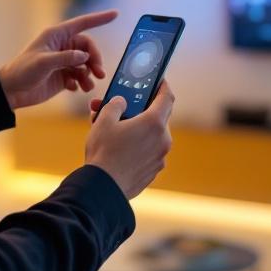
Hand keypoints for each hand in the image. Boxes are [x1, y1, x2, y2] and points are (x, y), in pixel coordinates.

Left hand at [0, 9, 118, 110]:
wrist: (11, 91)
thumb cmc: (23, 71)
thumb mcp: (43, 63)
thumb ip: (65, 58)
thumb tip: (85, 57)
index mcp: (56, 36)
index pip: (82, 24)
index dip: (99, 19)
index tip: (115, 14)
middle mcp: (61, 46)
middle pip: (87, 49)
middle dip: (95, 60)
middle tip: (99, 73)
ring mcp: (63, 62)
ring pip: (85, 64)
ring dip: (89, 74)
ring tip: (88, 86)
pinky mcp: (62, 76)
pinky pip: (79, 77)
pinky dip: (80, 83)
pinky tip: (74, 89)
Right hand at [84, 80, 174, 198]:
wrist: (103, 188)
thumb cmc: (104, 152)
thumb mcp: (104, 120)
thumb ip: (115, 105)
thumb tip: (122, 102)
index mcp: (154, 123)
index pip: (167, 97)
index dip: (163, 86)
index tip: (159, 82)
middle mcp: (162, 139)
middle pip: (158, 117)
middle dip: (140, 110)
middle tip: (123, 107)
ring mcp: (160, 157)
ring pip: (151, 135)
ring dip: (137, 129)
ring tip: (114, 129)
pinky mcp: (154, 170)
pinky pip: (148, 151)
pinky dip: (138, 145)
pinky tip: (118, 147)